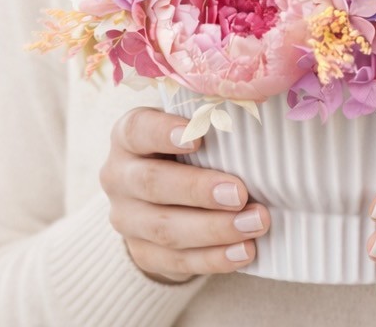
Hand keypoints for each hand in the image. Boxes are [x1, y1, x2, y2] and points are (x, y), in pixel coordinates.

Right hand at [100, 106, 269, 282]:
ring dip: (214, 228)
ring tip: (255, 222)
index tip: (198, 136)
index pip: (138, 130)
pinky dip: (214, 258)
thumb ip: (211, 123)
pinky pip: (177, 261)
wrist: (166, 194)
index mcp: (128, 136)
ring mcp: (127, 219)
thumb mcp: (192, 127)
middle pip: (152, 184)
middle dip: (198, 190)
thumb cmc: (189, 147)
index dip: (164, 133)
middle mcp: (119, 177)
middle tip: (239, 192)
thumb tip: (255, 114)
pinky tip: (244, 251)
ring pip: (166, 229)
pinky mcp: (142, 253)